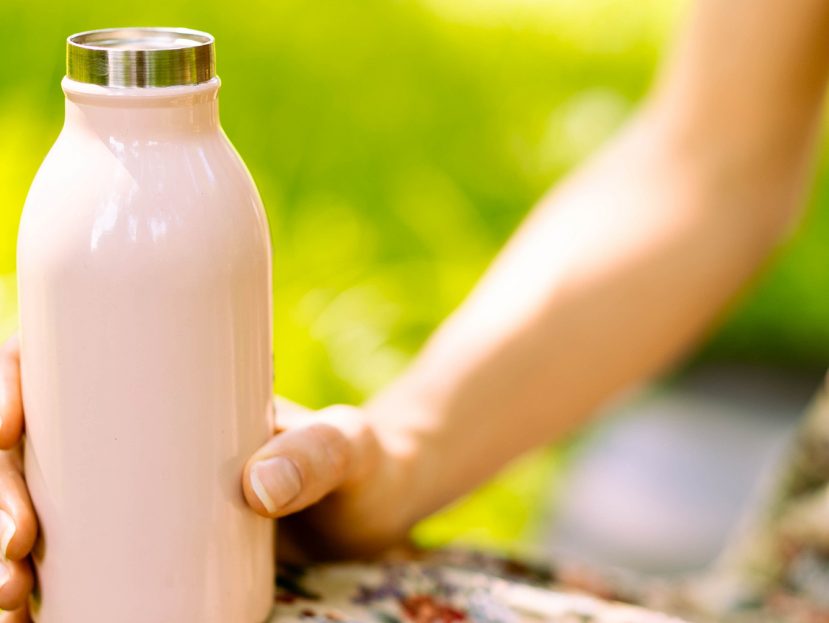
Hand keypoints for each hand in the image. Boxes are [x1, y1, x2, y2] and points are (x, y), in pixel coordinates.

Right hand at [0, 333, 413, 619]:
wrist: (377, 507)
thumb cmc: (360, 460)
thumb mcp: (346, 445)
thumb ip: (321, 455)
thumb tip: (255, 488)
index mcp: (176, 383)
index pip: (69, 361)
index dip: (12, 383)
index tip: (1, 428)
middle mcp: (146, 432)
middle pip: (36, 443)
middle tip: (15, 546)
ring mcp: (145, 489)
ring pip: (41, 501)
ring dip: (1, 544)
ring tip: (12, 592)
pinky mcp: (154, 542)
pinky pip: (75, 554)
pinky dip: (37, 582)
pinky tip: (29, 610)